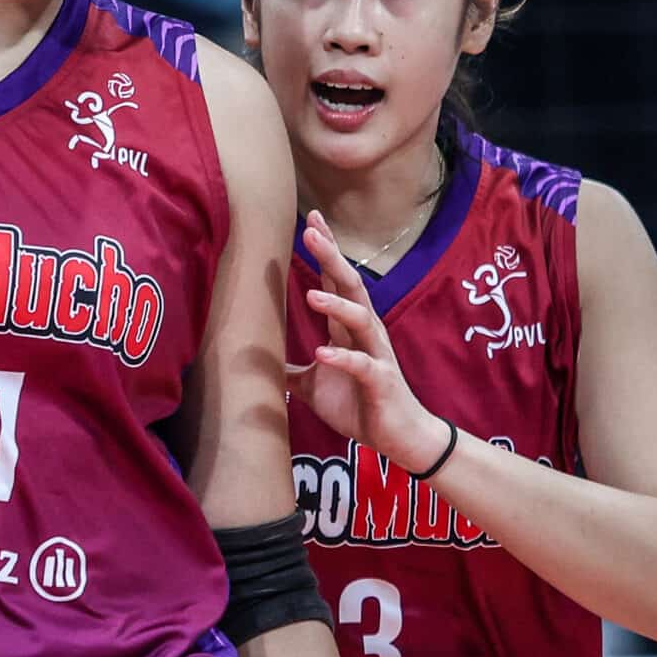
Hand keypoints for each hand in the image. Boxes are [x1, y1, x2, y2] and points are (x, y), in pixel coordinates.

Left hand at [294, 212, 451, 471]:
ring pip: (360, 319)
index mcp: (349, 328)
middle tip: (312, 230)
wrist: (398, 436)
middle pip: (350, 286)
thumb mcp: (314, 386)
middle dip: (331, 258)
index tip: (310, 220)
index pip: (336, 281)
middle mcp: (365, 333)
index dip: (325, 251)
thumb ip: (292, 369)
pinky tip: (324, 352)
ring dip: (337, 306)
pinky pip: (363, 365)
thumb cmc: (360, 404)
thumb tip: (258, 362)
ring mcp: (376, 355)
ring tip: (312, 294)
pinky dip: (343, 358)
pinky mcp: (380, 382)